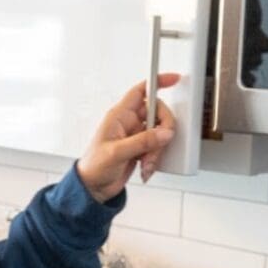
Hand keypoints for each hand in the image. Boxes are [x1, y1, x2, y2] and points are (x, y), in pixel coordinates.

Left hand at [76, 73, 179, 202]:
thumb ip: (141, 141)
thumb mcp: (116, 153)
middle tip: (159, 145)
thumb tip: (164, 132)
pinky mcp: (141, 149)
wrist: (94, 188)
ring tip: (145, 163)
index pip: (140, 91)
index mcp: (119, 116)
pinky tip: (145, 168)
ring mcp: (136, 136)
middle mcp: (129, 123)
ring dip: (157, 150)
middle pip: (158, 113)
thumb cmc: (94, 167)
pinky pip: (158, 148)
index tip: (174, 79)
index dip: (157, 82)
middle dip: (163, 131)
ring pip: (160, 133)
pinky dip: (155, 159)